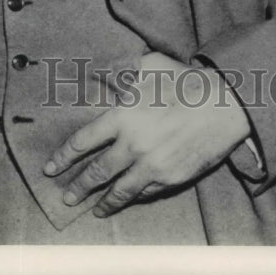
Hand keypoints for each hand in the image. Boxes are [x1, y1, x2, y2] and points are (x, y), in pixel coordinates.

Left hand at [44, 51, 250, 216]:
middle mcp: (132, 145)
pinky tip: (127, 200)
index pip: (84, 142)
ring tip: (94, 210)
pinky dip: (133, 198)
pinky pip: (145, 193)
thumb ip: (120, 68)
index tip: (51, 168)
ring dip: (103, 202)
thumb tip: (97, 68)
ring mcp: (151, 165)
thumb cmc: (186, 81)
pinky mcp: (170, 179)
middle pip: (96, 173)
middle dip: (78, 187)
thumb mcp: (149, 65)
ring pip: (119, 191)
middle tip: (67, 197)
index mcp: (122, 117)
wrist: (224, 105)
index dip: (64, 156)